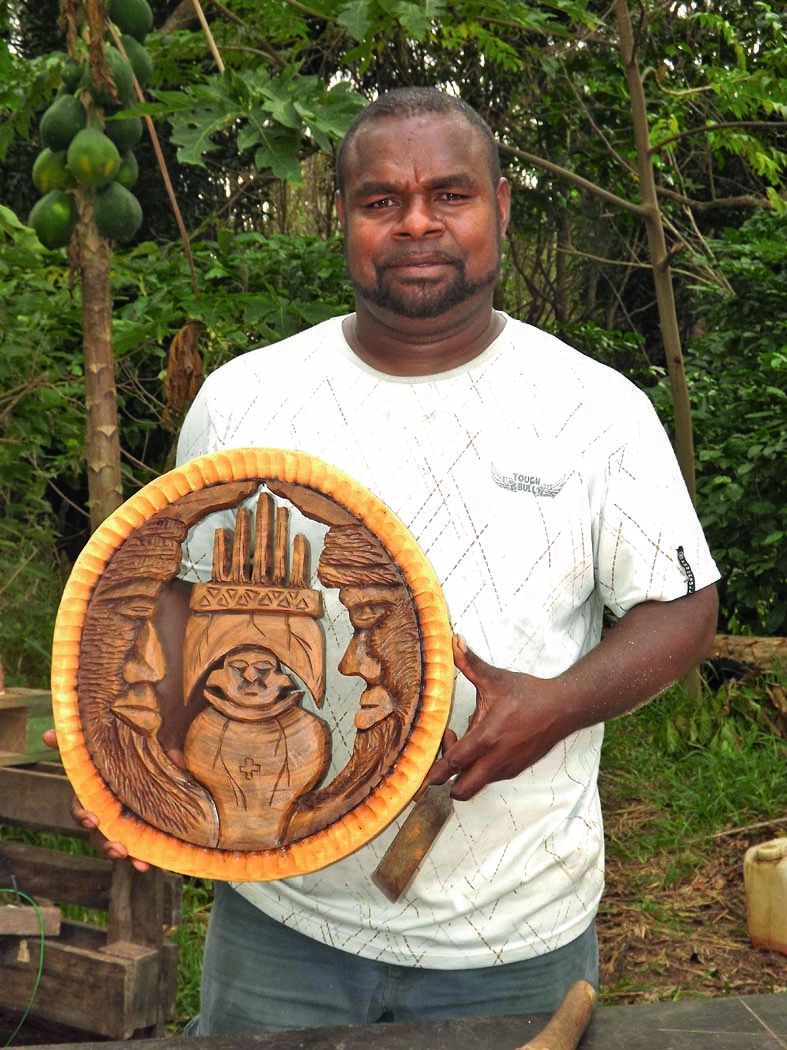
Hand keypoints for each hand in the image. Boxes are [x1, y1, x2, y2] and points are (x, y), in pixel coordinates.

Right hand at [43, 728, 152, 871]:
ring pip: (113, 844)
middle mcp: (103, 811)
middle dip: (105, 844)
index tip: (91, 819)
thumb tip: (46, 735)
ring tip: (134, 860)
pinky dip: (140, 858)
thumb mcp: (112, 740)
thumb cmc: (121, 749)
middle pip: (97, 834)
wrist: (147, 756)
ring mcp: (119, 822)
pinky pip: (136, 847)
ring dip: (122, 853)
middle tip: (118, 848)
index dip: (82, 814)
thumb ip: (84, 737)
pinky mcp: (137, 828)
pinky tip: (147, 866)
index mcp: (93, 792)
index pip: (80, 807)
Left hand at [424, 636, 575, 800]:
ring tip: (468, 740)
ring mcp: (506, 768)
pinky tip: (485, 742)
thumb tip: (453, 641)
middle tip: (450, 749)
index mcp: (487, 738)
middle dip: (448, 779)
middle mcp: (496, 759)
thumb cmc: (528, 694)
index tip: (423, 769)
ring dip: (465, 769)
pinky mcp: (515, 770)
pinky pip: (489, 777)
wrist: (562, 709)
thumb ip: (470, 663)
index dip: (436, 770)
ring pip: (476, 783)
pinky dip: (480, 766)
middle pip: (463, 790)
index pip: (454, 763)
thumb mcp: (495, 678)